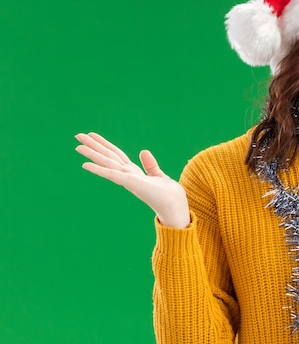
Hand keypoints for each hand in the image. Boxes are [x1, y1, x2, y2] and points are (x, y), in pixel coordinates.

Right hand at [75, 132, 189, 228]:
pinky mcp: (132, 183)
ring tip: (77, 145)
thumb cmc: (168, 196)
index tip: (92, 135)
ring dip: (93, 154)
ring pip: (108, 163)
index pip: (116, 155)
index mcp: (133, 173)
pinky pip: (113, 174)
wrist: (176, 208)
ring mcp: (129, 179)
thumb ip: (150, 165)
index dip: (104, 144)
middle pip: (108, 156)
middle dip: (94, 146)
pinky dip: (99, 170)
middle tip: (78, 135)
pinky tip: (85, 165)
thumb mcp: (159, 176)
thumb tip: (143, 151)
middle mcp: (128, 175)